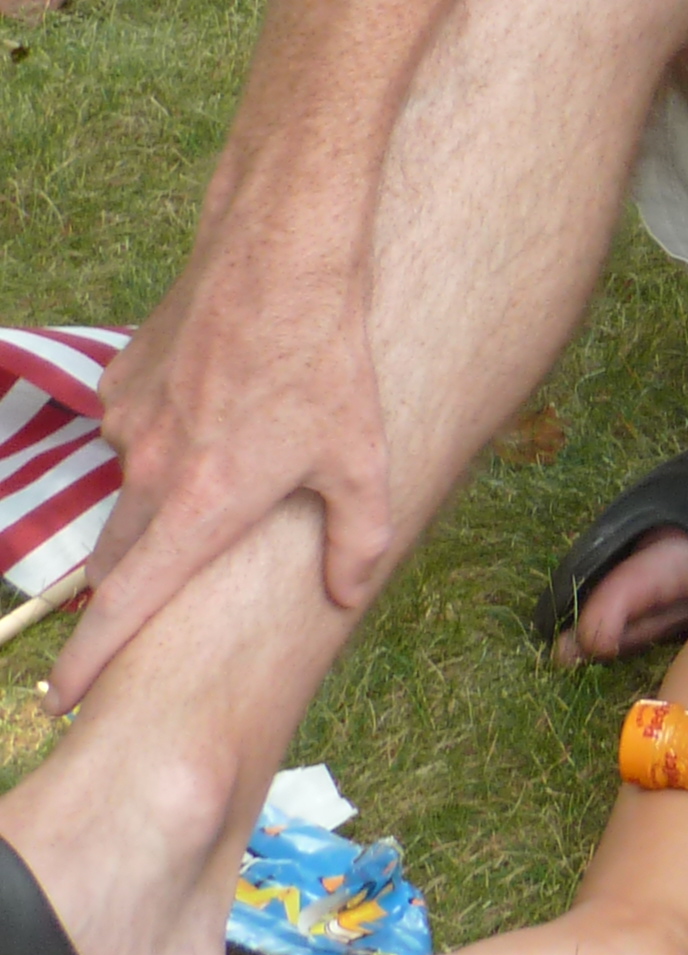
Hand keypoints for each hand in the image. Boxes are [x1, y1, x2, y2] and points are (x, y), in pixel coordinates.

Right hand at [60, 239, 395, 707]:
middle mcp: (149, 472)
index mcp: (201, 507)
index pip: (125, 603)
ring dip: (160, 496)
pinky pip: (134, 426)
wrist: (282, 258)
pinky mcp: (120, 379)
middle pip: (119, 554)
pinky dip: (165, 433)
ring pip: (130, 486)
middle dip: (125, 586)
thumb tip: (345, 596)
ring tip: (223, 465)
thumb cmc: (327, 362)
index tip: (58, 696)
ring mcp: (128, 422)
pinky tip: (214, 404)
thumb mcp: (362, 459)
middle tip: (140, 604)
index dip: (89, 657)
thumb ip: (357, 539)